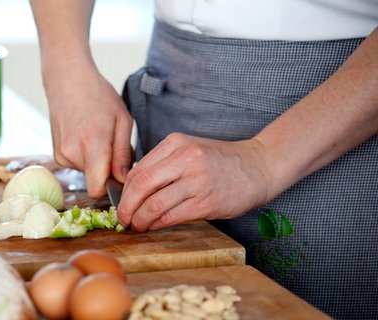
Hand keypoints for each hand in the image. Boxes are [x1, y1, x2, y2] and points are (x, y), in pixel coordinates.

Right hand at [44, 63, 133, 197]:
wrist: (67, 80)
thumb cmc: (99, 96)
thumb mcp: (122, 121)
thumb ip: (123, 154)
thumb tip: (122, 179)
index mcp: (92, 145)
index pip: (98, 189)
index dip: (111, 187)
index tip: (121, 176)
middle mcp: (72, 154)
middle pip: (95, 181)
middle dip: (107, 170)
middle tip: (112, 145)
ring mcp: (61, 155)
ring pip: (87, 173)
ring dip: (96, 162)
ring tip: (98, 135)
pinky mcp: (56, 155)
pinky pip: (78, 165)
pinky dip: (85, 157)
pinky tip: (85, 136)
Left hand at [117, 133, 271, 231]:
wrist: (259, 166)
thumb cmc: (220, 161)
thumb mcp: (189, 150)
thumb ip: (162, 164)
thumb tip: (133, 189)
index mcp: (175, 143)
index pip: (138, 170)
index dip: (124, 191)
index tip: (121, 203)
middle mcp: (185, 159)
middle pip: (141, 186)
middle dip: (126, 207)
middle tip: (123, 219)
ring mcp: (196, 181)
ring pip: (154, 204)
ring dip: (140, 219)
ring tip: (137, 225)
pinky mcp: (206, 202)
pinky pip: (171, 216)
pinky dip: (157, 224)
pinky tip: (154, 226)